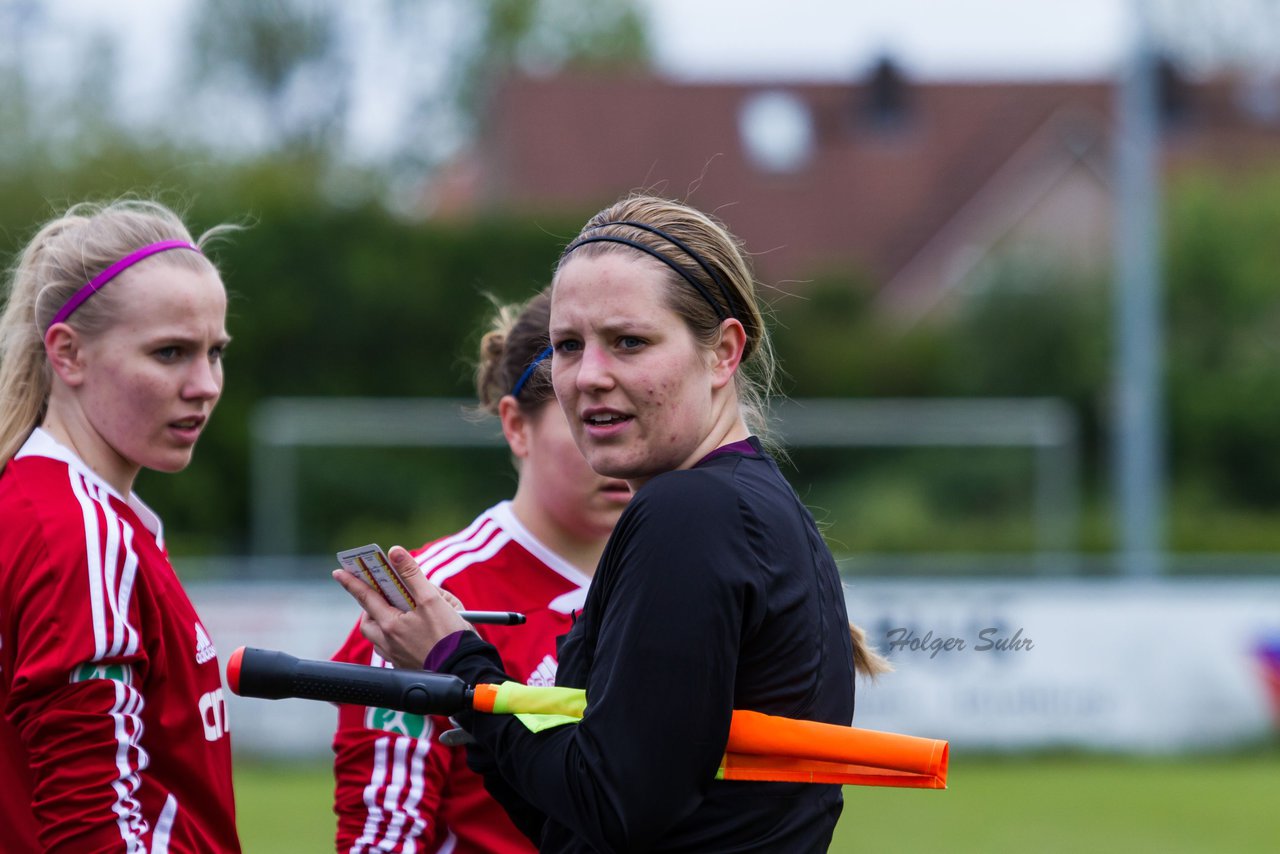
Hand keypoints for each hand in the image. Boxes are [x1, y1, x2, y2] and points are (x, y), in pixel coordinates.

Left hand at [333, 545, 470, 670]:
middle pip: (368, 621)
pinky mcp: (405, 666)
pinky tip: (409, 633)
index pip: (365, 597)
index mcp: (391, 625)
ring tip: (398, 613)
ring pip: (377, 637)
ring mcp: (395, 657)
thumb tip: (395, 552)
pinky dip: (393, 637)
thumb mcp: (432, 599)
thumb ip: (412, 574)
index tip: (339, 572)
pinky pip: (389, 649)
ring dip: (381, 622)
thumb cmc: (449, 636)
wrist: (463, 670)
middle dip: (370, 607)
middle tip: (381, 594)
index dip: (352, 582)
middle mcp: (388, 643)